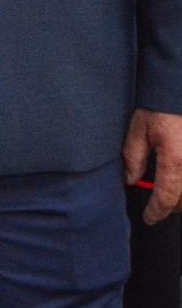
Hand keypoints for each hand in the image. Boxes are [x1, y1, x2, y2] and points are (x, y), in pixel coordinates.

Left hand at [123, 108, 181, 224]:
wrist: (177, 90)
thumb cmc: (160, 106)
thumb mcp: (138, 128)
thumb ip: (133, 156)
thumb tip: (131, 180)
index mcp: (176, 160)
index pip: (167, 197)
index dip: (157, 211)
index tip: (148, 217)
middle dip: (170, 207)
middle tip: (155, 206)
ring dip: (180, 197)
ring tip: (166, 195)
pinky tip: (176, 182)